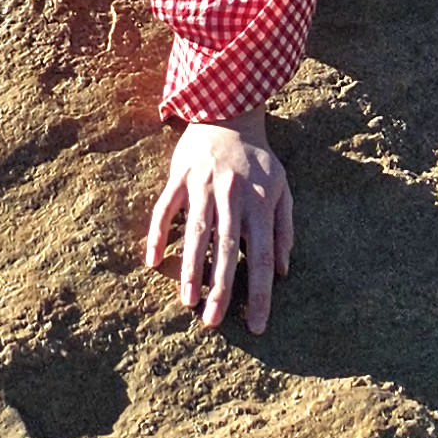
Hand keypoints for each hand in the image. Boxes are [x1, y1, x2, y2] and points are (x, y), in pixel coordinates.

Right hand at [145, 112, 291, 336]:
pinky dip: (158, 233)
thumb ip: (284, 229)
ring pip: (196, 232)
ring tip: (187, 300)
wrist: (229, 110)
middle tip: (212, 322)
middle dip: (220, 289)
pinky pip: (166, 208)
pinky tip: (153, 261)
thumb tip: (282, 271)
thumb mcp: (282, 187)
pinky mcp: (181, 175)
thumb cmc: (258, 159)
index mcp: (260, 201)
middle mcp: (232, 194)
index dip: (260, 294)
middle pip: (226, 249)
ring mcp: (204, 184)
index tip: (257, 327)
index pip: (261, 256)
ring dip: (191, 267)